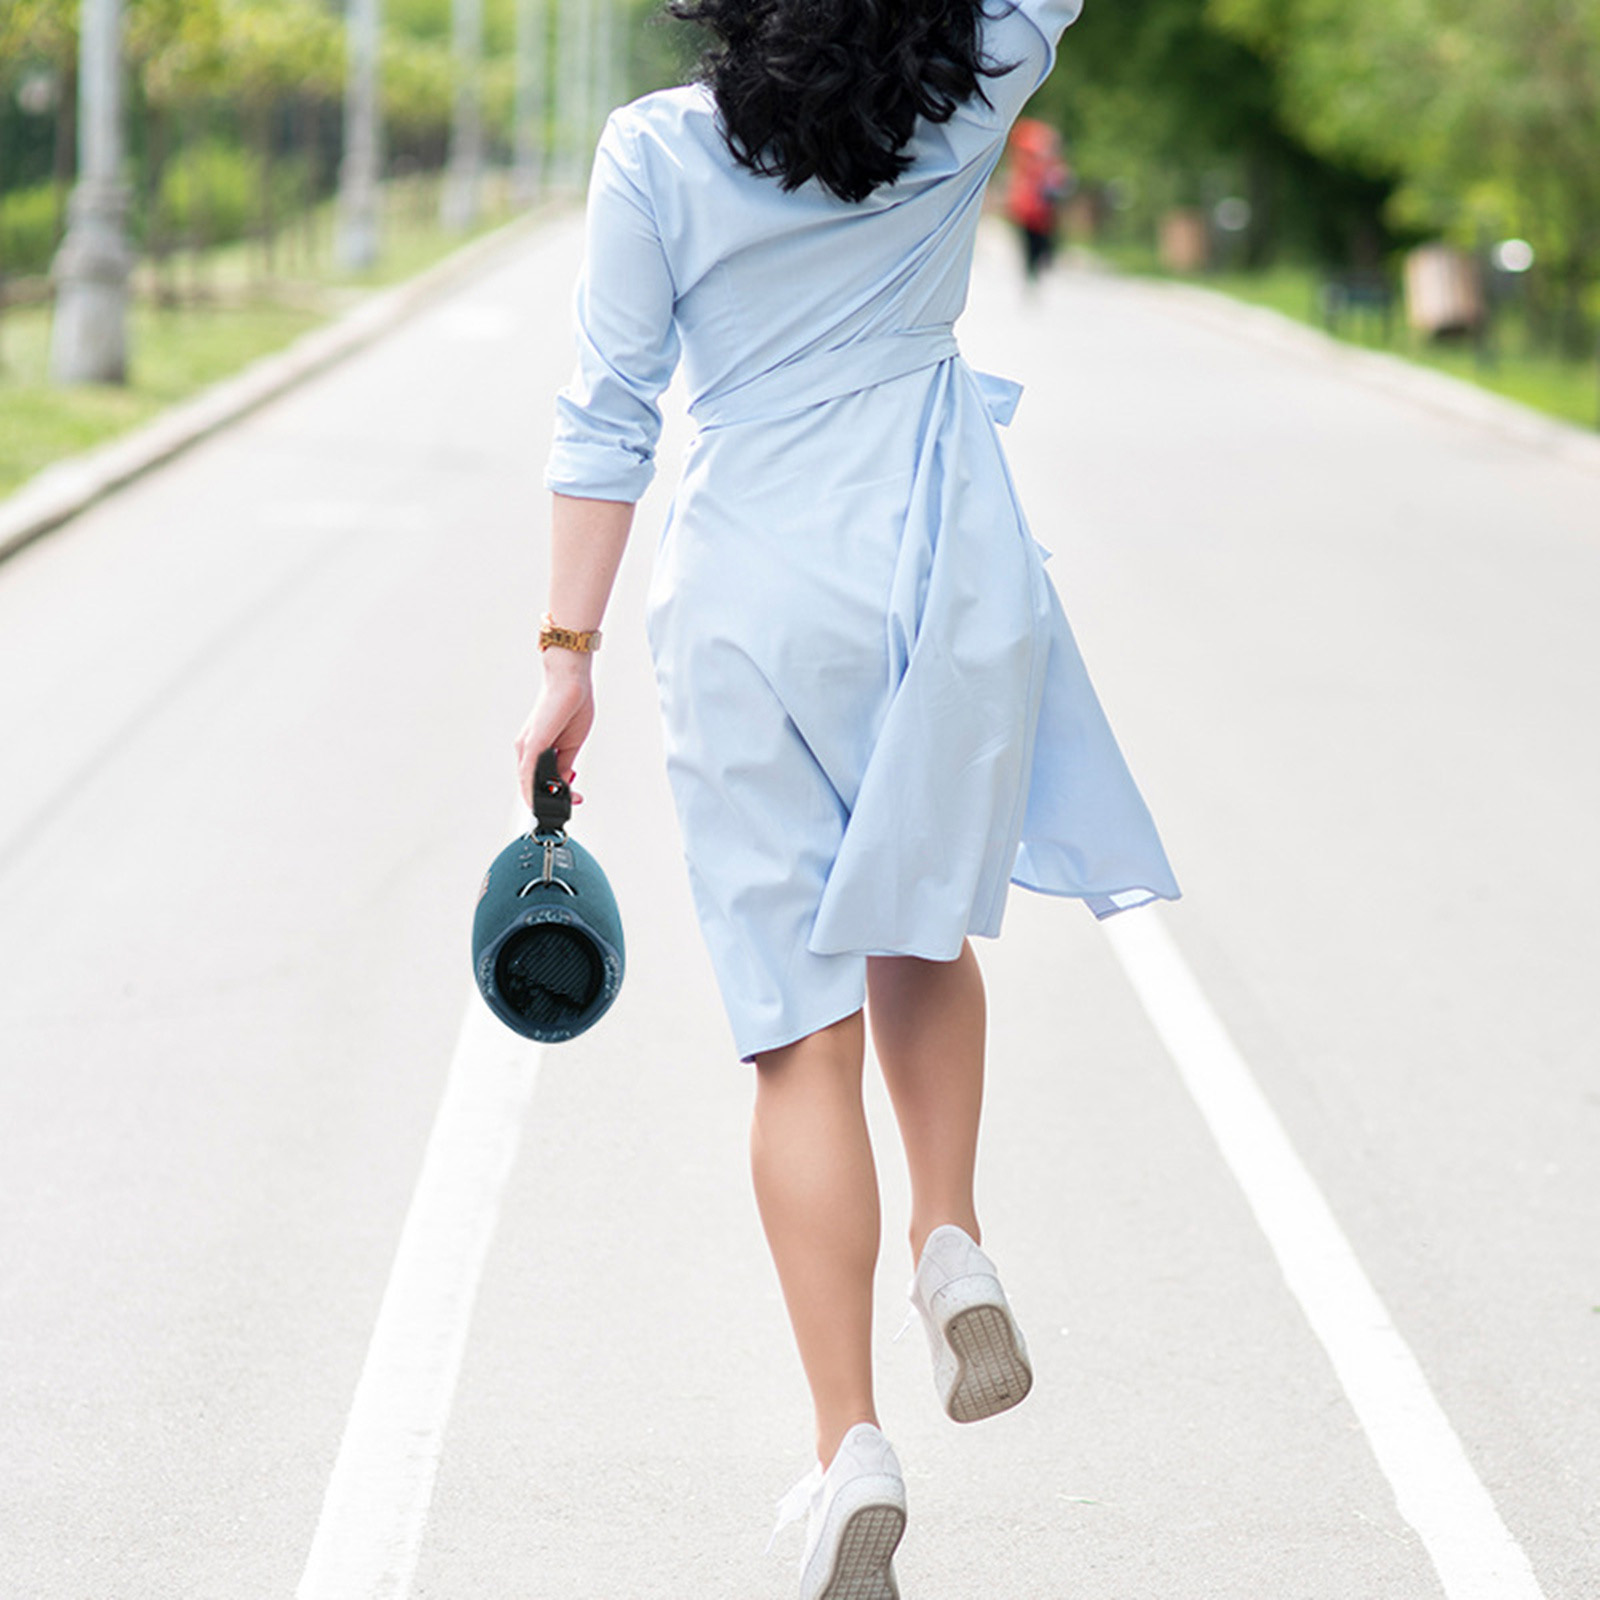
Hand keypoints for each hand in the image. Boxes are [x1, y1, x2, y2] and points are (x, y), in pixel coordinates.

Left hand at [513, 652, 594, 807]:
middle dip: (550, 800)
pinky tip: (539, 799)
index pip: (537, 781)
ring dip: (544, 798)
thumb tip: (564, 783)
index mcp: (535, 750)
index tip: (573, 798)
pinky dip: (532, 789)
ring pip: (528, 782)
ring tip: (567, 802)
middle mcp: (525, 749)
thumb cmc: (571, 707)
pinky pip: (527, 772)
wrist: (571, 682)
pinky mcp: (531, 743)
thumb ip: (564, 766)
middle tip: (575, 801)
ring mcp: (526, 747)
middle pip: (531, 785)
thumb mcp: (570, 745)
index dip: (552, 795)